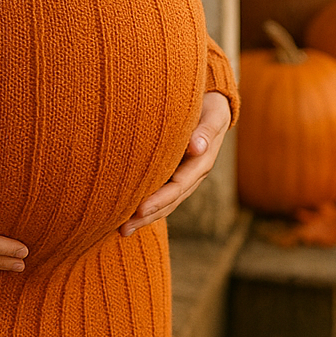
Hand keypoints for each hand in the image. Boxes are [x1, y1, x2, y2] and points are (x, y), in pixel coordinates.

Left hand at [118, 91, 232, 236]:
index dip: (159, 199)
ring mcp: (183, 177)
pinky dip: (146, 206)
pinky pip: (161, 194)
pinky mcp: (174, 174)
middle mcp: (192, 176)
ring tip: (122, 230)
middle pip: (169, 202)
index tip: (139, 208)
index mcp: (201, 163)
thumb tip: (197, 146)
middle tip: (123, 228)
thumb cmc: (210, 107)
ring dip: (145, 217)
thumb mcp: (213, 115)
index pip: (178, 186)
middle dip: (147, 216)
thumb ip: (206, 130)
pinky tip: (128, 215)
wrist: (214, 106)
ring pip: (165, 203)